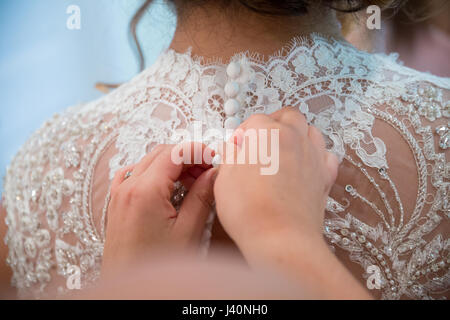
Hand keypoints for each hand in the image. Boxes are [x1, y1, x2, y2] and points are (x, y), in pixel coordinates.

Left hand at [102, 143, 216, 275]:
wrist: (131, 295)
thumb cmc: (156, 267)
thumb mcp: (187, 232)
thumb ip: (202, 197)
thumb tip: (213, 173)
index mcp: (145, 191)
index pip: (174, 153)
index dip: (197, 151)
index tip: (212, 158)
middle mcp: (127, 187)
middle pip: (161, 153)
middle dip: (186, 156)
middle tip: (206, 171)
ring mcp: (119, 194)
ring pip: (148, 162)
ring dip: (172, 165)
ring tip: (192, 182)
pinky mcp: (117, 203)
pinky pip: (135, 174)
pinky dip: (154, 173)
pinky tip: (167, 187)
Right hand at [213, 107, 337, 263]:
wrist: (281, 239)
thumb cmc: (251, 210)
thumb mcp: (224, 177)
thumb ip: (230, 156)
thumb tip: (234, 150)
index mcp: (268, 133)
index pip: (254, 120)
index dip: (242, 134)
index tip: (236, 147)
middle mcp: (295, 139)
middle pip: (287, 116)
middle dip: (273, 123)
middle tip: (259, 141)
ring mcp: (313, 157)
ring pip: (310, 131)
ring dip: (296, 134)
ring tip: (281, 151)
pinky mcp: (324, 177)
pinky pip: (325, 156)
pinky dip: (316, 156)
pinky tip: (304, 166)